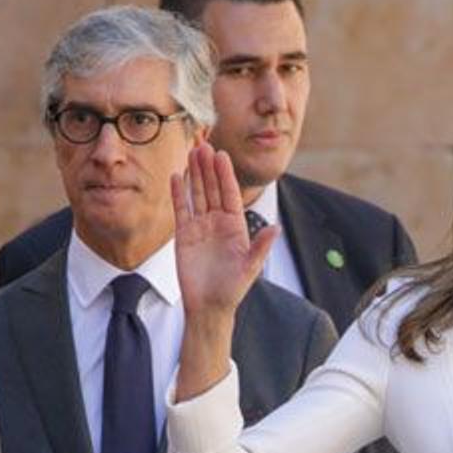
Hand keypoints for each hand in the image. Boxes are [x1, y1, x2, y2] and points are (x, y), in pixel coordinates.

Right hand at [171, 144, 278, 322]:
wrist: (209, 307)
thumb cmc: (232, 290)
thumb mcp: (250, 268)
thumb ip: (261, 247)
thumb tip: (276, 229)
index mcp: (236, 227)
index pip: (230, 194)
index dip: (226, 175)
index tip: (222, 155)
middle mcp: (218, 223)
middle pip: (213, 189)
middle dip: (208, 168)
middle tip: (204, 144)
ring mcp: (201, 227)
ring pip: (197, 194)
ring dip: (195, 174)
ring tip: (191, 152)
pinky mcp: (184, 234)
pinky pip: (181, 209)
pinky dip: (178, 193)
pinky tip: (177, 176)